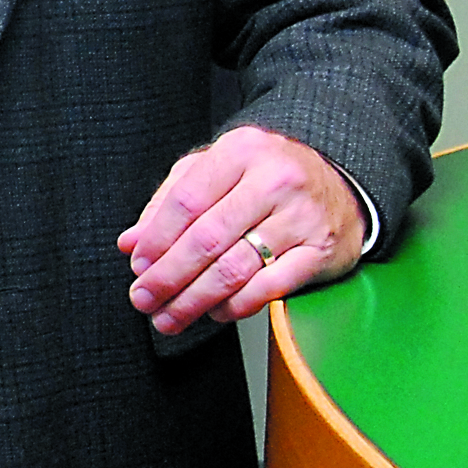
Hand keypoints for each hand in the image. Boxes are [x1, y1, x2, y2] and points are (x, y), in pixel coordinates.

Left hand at [116, 125, 363, 334]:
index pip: (186, 201)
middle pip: (207, 239)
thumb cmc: (265, 176)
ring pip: (235, 268)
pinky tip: (215, 312)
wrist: (338, 182)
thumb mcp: (214, 171)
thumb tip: (130, 242)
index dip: (156, 239)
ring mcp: (301, 217)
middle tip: (145, 299)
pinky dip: (236, 306)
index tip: (137, 266)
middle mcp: (274, 180)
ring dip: (195, 300)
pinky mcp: (321, 251)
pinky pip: (270, 288)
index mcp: (240, 151)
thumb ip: (168, 202)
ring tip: (170, 316)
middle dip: (168, 277)